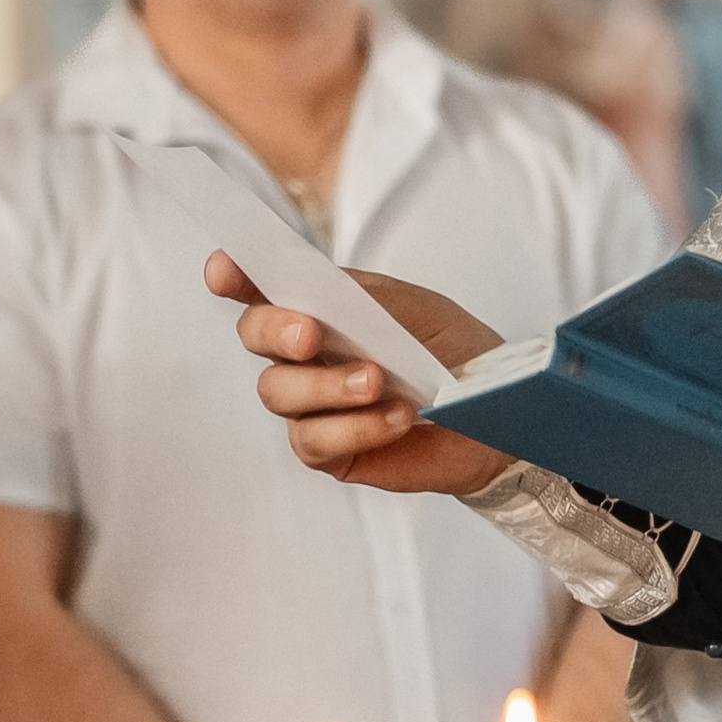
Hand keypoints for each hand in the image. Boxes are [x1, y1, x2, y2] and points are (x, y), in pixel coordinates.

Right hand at [207, 255, 507, 496]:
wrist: (497, 412)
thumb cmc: (454, 350)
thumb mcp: (415, 310)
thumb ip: (362, 297)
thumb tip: (314, 286)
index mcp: (322, 307)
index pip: (264, 287)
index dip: (235, 276)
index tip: (223, 271)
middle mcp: (305, 354)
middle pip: (256, 336)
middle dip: (276, 330)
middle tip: (311, 334)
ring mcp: (312, 404)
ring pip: (279, 392)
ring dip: (326, 385)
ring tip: (378, 382)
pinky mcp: (330, 451)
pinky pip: (313, 440)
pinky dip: (355, 428)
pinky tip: (396, 418)